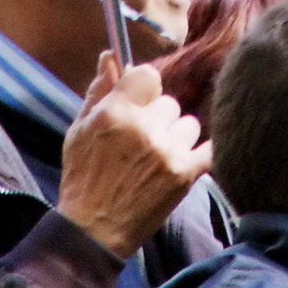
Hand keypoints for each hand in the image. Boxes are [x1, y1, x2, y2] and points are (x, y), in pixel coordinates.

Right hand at [56, 52, 213, 258]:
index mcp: (115, 113)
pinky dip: (201, 153)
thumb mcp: (79, 131)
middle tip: (142, 140)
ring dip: (176, 137)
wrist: (95, 230)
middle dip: (157, 117)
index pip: (148, 74)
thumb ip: (97, 91)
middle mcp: (144, 128)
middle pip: (168, 102)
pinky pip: (208, 148)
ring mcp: (167, 151)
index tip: (139, 101)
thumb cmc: (82, 179)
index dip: (143, 87)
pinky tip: (186, 160)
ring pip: (188, 124)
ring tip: (157, 158)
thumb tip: (109, 57)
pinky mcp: (185, 174)